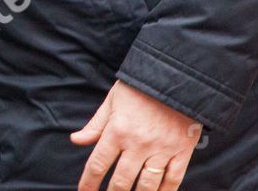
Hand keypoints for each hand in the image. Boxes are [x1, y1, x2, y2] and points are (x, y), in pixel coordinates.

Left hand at [70, 81, 201, 190]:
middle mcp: (138, 144)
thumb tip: (76, 140)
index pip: (98, 164)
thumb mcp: (112, 101)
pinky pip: (172, 180)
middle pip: (121, 181)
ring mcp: (161, 150)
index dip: (88, 183)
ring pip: (147, 186)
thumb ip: (95, 124)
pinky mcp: (181, 152)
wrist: (178, 78)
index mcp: (118, 130)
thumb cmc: (141, 88)